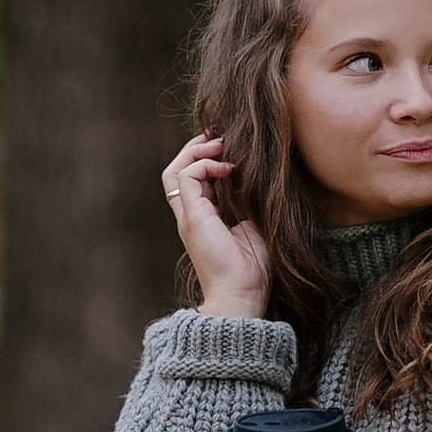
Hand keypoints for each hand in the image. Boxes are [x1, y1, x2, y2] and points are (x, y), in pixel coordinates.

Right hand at [162, 134, 268, 317]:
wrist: (243, 294)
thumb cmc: (253, 269)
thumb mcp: (254, 226)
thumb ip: (248, 202)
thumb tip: (257, 176)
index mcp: (204, 218)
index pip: (192, 179)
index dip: (206, 157)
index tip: (229, 146)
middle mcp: (191, 216)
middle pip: (176, 171)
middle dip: (196, 148)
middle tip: (220, 136)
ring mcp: (188, 217)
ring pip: (174, 171)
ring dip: (196, 151)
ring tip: (220, 144)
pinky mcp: (193, 218)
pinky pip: (186, 177)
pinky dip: (205, 164)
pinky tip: (228, 167)